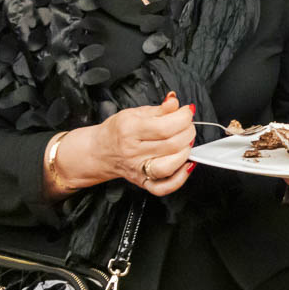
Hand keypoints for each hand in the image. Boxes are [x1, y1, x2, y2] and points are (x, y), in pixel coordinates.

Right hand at [56, 91, 195, 196]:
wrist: (100, 151)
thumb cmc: (118, 131)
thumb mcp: (136, 113)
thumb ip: (159, 109)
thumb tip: (174, 102)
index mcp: (130, 130)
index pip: (165, 127)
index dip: (183, 118)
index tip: (186, 112)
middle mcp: (133, 152)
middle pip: (172, 145)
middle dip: (188, 132)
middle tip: (187, 125)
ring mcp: (138, 169)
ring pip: (170, 166)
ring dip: (186, 152)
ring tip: (186, 142)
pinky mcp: (143, 182)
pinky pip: (164, 188)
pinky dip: (180, 178)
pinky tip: (185, 165)